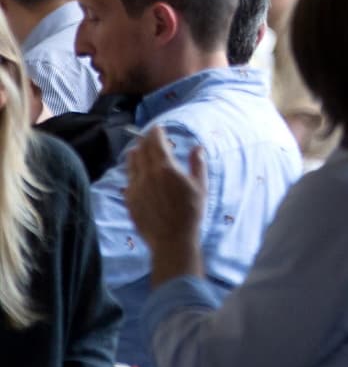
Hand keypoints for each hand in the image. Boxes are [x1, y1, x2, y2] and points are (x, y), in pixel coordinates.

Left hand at [124, 127, 206, 252]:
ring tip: (138, 149)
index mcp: (166, 168)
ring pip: (131, 164)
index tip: (158, 127)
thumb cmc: (191, 212)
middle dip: (145, 140)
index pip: (156, 143)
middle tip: (149, 136)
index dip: (156, 133)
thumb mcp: (200, 186)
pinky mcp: (129, 199)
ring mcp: (135, 187)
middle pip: (142, 150)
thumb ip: (197, 164)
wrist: (172, 239)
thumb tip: (197, 147)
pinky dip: (132, 170)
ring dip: (135, 153)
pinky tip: (136, 172)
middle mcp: (147, 175)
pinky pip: (129, 179)